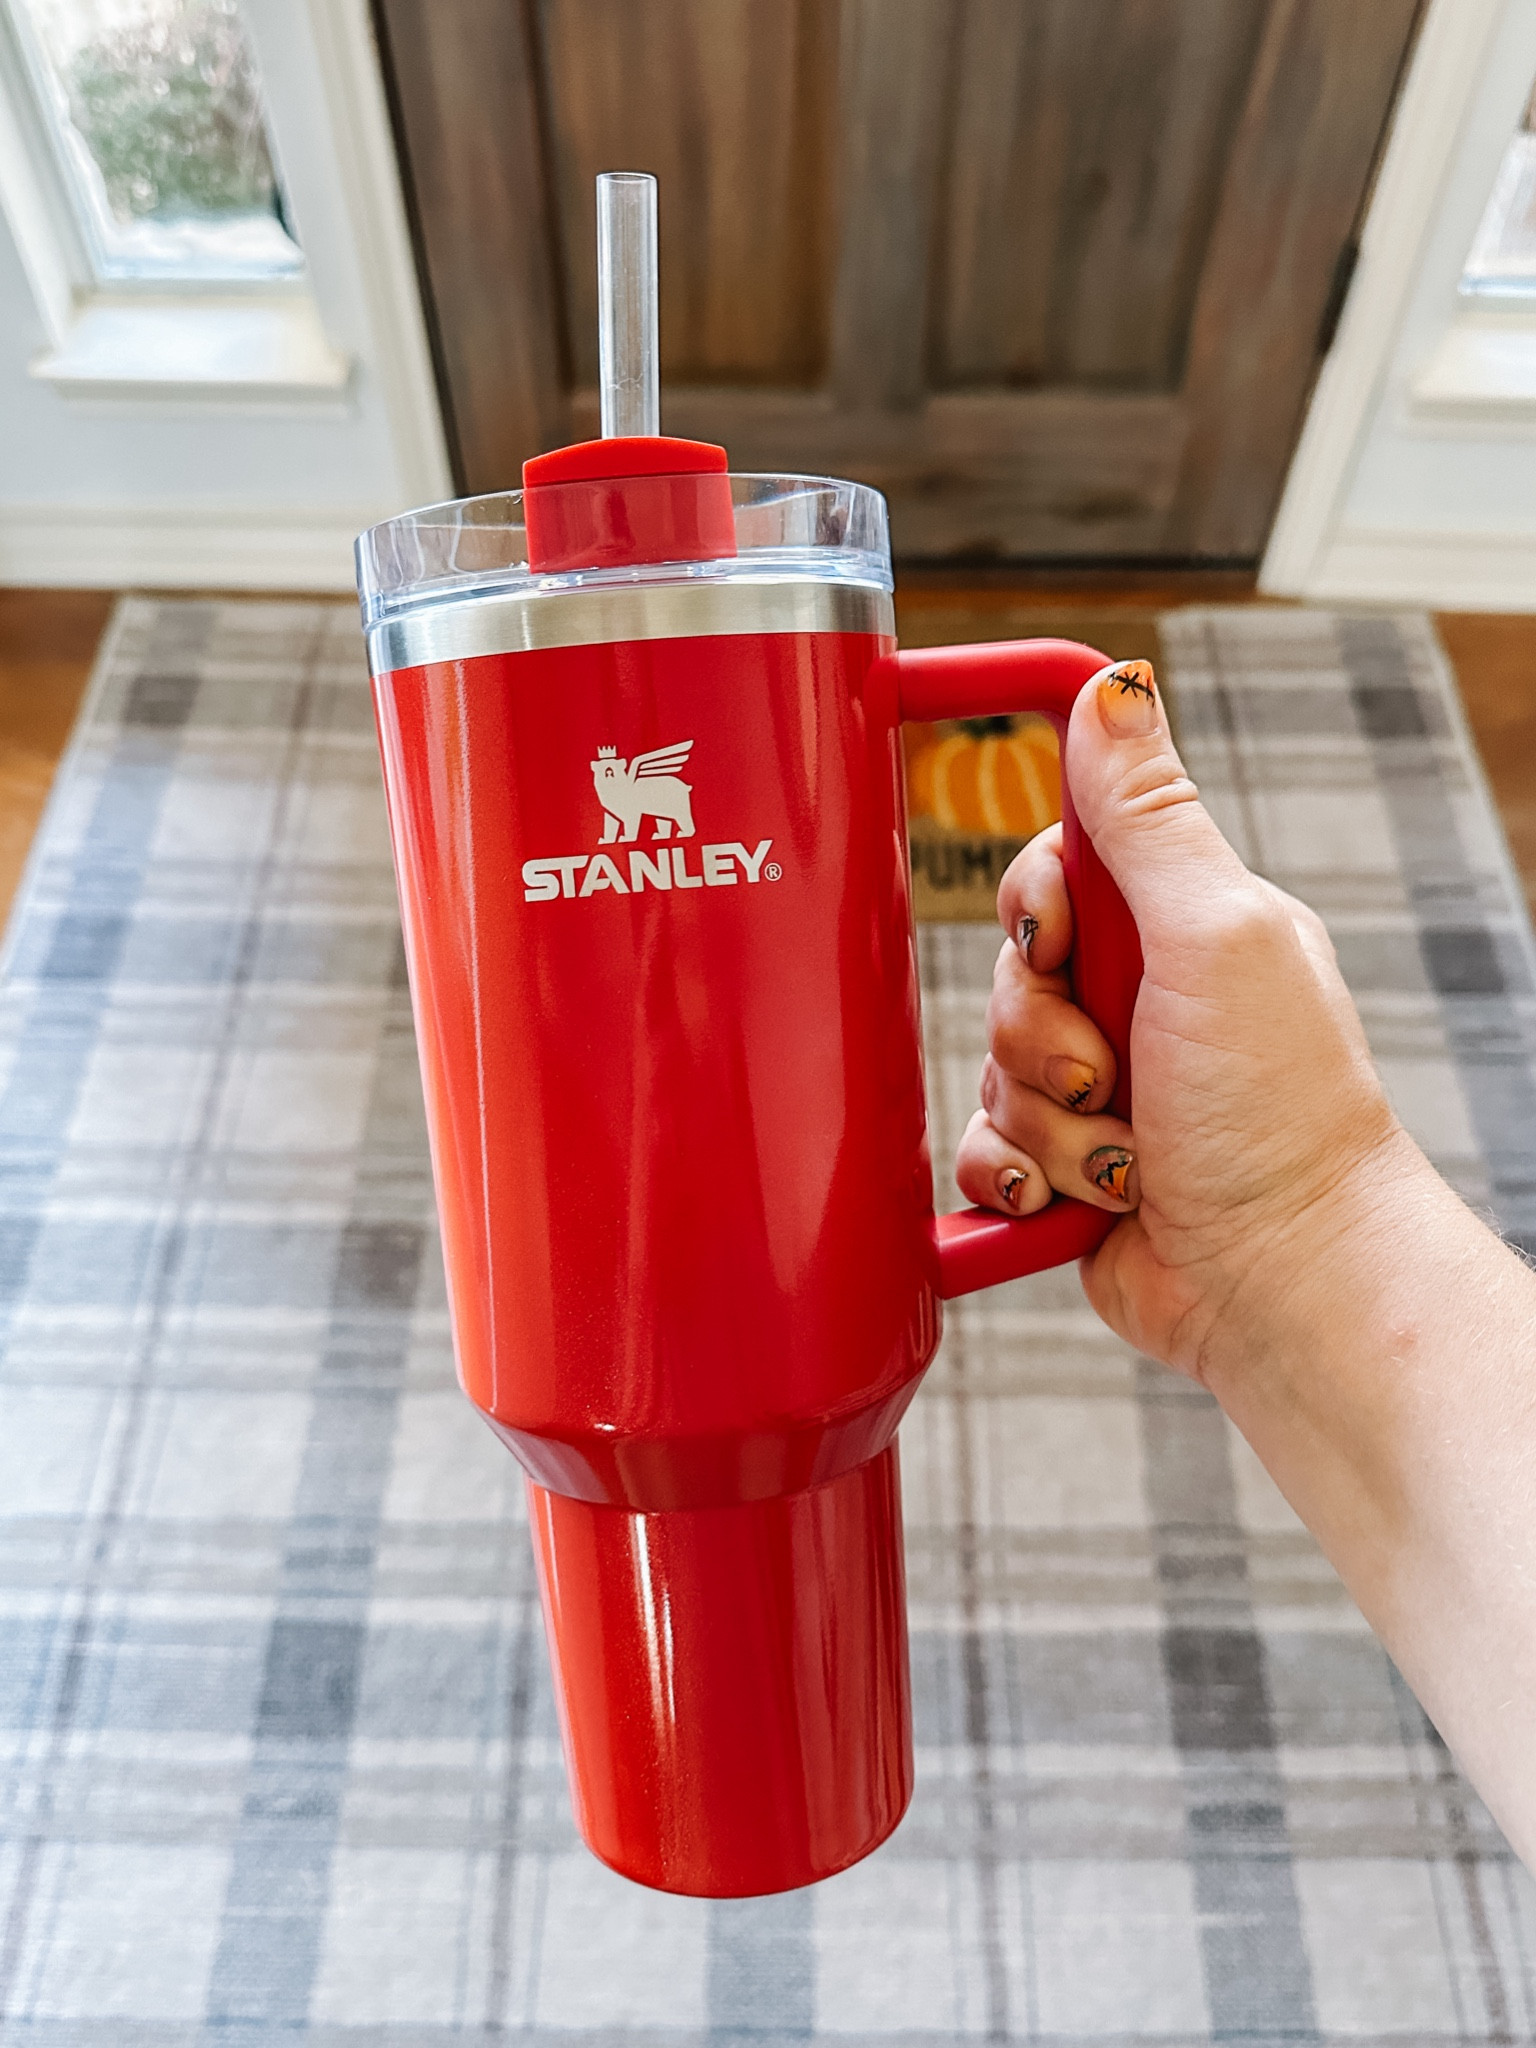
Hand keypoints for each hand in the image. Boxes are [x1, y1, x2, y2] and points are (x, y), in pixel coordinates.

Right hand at [954, 658, 1414, 1382]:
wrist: (1281, 1285)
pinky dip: (1011, 1178)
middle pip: (1010, 971)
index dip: (1039, 901)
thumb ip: (1147, 818)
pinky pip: (979, 1150)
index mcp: (1185, 930)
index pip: (1057, 866)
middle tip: (1114, 1070)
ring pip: (991, 1069)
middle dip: (1042, 1034)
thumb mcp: (1216, 935)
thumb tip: (1110, 688)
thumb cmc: (1280, 1114)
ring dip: (1044, 1121)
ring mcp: (1101, 1092)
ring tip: (1122, 1154)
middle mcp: (1143, 1004)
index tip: (1061, 934)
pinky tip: (1061, 1198)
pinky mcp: (1063, 1172)